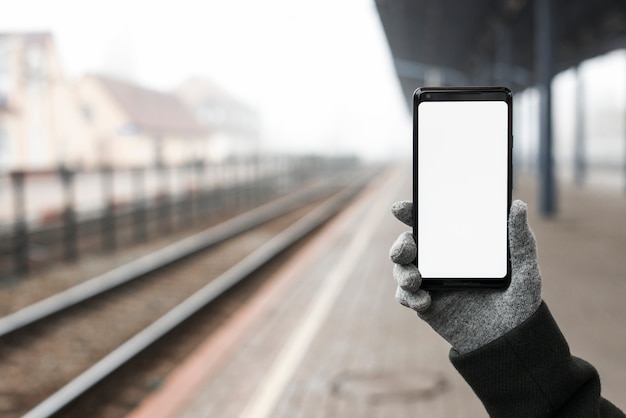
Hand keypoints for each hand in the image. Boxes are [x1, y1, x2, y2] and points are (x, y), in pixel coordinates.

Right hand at [389, 200, 541, 353]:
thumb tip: (518, 205)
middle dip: (401, 245)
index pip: (431, 223)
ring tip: (415, 280)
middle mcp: (441, 260)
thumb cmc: (519, 302)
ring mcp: (431, 282)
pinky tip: (425, 301)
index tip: (401, 209)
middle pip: (409, 244)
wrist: (509, 343)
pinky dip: (409, 296)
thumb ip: (520, 239)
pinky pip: (406, 296)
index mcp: (458, 245)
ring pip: (402, 268)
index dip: (412, 212)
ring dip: (402, 271)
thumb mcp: (524, 269)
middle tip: (405, 251)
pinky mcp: (426, 304)